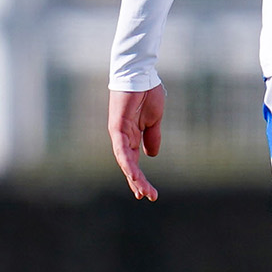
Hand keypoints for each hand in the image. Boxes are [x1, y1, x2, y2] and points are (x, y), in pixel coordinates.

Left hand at [109, 85, 166, 199]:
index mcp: (132, 136)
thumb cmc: (147, 93)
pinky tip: (133, 174)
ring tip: (142, 191)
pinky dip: (127, 162)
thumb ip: (152, 137)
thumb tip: (152, 155)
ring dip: (133, 177)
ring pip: (125, 161)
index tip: (148, 192)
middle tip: (146, 196)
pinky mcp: (117, 126)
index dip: (140, 177)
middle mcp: (123, 137)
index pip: (134, 162)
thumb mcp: (154, 120)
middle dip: (137, 182)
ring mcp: (118, 133)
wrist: (141, 74)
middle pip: (128, 165)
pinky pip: (122, 148)